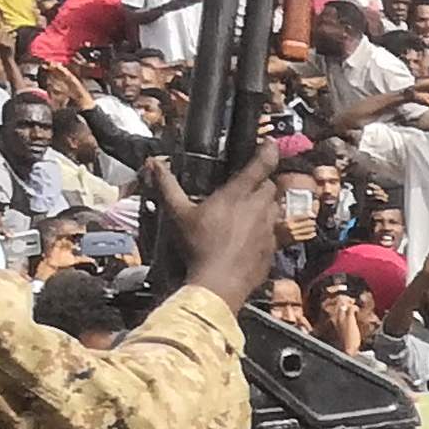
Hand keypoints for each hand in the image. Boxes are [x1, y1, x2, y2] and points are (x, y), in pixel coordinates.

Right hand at [152, 141, 299, 300]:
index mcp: (238, 195)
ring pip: (274, 208)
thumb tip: (154, 163)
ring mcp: (269, 229)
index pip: (260, 166)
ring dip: (264, 206)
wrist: (219, 284)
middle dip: (261, 184)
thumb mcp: (178, 214)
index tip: (271, 144)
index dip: (268, 152)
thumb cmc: (198, 247)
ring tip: (246, 212)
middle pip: (269, 186)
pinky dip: (265, 230)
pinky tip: (248, 237)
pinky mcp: (273, 248)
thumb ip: (167, 186)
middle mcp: (259, 208)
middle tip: (246, 188)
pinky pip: (274, 232)